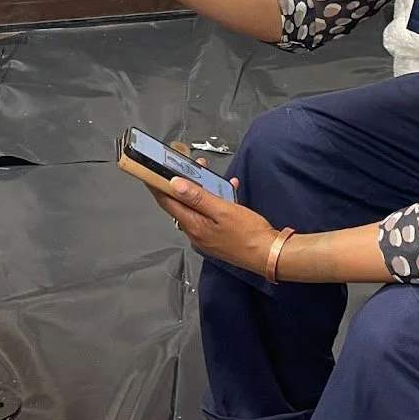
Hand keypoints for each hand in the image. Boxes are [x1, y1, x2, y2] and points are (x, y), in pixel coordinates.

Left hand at [149, 168, 279, 277]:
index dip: (157, 185)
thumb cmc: (248, 233)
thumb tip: (173, 184)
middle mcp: (195, 232)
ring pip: (196, 207)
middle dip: (180, 183)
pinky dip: (214, 199)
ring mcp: (206, 235)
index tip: (149, 171)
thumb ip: (198, 197)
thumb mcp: (223, 210)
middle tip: (186, 164)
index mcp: (193, 225)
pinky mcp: (218, 235)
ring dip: (199, 189)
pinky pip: (209, 213)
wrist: (269, 255)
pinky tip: (228, 189)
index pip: (167, 202)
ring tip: (207, 172)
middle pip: (180, 204)